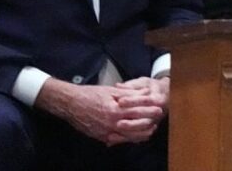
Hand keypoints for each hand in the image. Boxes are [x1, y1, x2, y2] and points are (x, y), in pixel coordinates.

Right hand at [36, 79, 161, 145]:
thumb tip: (146, 93)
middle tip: (158, 119)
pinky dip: (129, 139)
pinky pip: (119, 141)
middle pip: (137, 127)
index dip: (150, 110)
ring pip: (130, 137)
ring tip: (150, 129)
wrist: (71, 104)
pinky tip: (136, 135)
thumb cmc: (91, 94)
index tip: (160, 108)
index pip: (138, 111)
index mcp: (115, 110)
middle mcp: (112, 123)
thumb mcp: (111, 91)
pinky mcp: (102, 137)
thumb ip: (129, 93)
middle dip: (149, 123)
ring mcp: (106, 132)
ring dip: (142, 133)